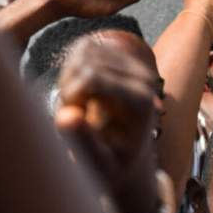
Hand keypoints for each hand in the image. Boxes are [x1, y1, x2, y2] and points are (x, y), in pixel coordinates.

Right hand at [55, 36, 160, 212]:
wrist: (127, 157)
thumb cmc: (112, 165)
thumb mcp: (99, 164)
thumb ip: (84, 142)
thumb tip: (68, 115)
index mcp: (141, 103)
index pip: (90, 78)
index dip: (70, 97)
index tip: (75, 121)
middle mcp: (145, 79)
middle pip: (84, 63)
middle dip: (69, 88)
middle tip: (78, 116)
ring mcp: (136, 64)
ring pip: (82, 50)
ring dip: (70, 77)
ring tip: (81, 106)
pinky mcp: (124, 56)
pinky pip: (85, 47)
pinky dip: (74, 67)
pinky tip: (82, 92)